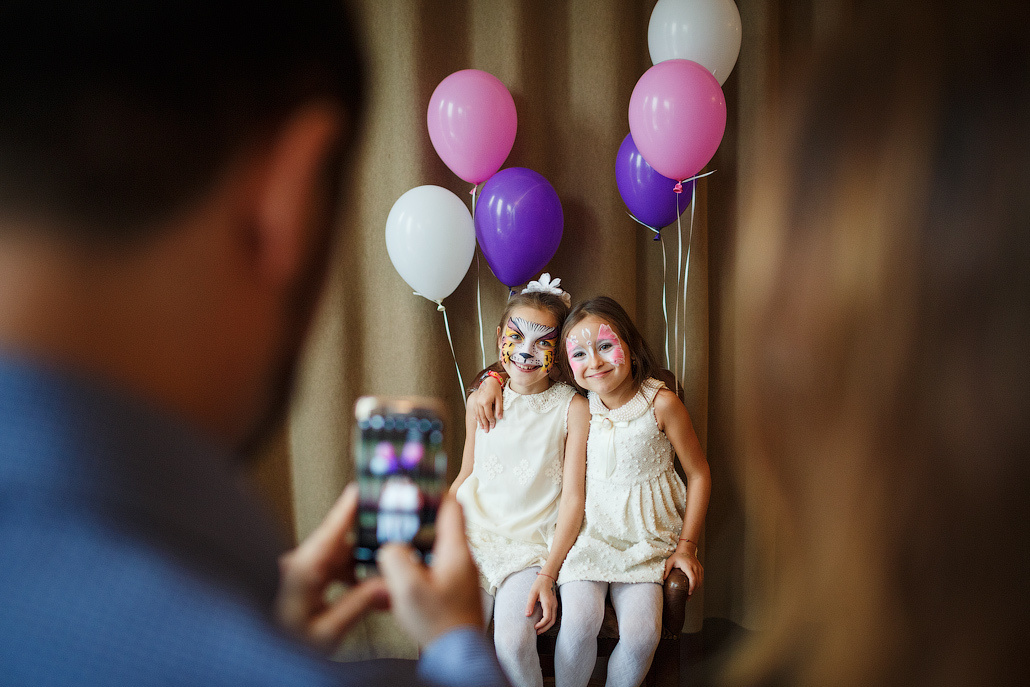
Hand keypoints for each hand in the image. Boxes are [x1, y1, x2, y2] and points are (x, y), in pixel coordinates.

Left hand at [275, 484, 389, 651]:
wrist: (264, 657)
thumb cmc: (283, 646)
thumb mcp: (326, 632)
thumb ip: (358, 606)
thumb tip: (386, 584)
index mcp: (302, 572)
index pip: (331, 530)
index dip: (349, 506)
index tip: (364, 488)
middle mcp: (299, 566)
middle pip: (341, 543)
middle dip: (369, 543)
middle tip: (395, 536)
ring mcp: (300, 573)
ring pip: (340, 557)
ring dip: (363, 565)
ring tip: (388, 574)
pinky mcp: (304, 583)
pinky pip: (334, 570)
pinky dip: (353, 576)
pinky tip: (370, 589)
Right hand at [376, 496, 483, 646]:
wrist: (458, 657)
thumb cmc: (440, 625)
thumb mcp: (408, 588)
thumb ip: (395, 558)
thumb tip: (389, 547)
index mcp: (456, 551)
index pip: (451, 506)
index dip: (433, 492)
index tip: (414, 485)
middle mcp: (461, 560)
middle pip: (441, 525)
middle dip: (417, 519)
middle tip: (396, 514)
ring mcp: (458, 576)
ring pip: (434, 548)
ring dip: (413, 545)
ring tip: (390, 546)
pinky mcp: (451, 592)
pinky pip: (432, 568)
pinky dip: (415, 566)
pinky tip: (396, 579)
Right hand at [471, 376, 503, 431]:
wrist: (489, 380)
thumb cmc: (495, 388)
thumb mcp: (499, 398)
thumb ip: (499, 408)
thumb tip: (499, 418)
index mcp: (485, 402)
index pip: (488, 415)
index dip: (491, 421)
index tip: (493, 426)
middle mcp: (479, 403)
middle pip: (482, 416)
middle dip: (484, 424)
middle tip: (486, 431)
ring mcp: (477, 402)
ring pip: (478, 414)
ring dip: (480, 422)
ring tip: (482, 428)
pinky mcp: (476, 400)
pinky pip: (476, 410)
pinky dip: (477, 416)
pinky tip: (477, 420)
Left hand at [525, 573, 557, 633]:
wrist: (548, 577)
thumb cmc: (539, 584)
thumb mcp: (532, 593)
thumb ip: (530, 604)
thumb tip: (527, 615)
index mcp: (548, 603)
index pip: (547, 618)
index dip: (541, 625)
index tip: (534, 627)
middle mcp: (553, 605)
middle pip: (552, 621)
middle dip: (545, 628)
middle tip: (537, 632)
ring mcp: (555, 605)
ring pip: (554, 619)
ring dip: (547, 626)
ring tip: (539, 629)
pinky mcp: (554, 604)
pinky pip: (554, 616)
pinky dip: (549, 621)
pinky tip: (543, 622)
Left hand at [664, 549, 703, 594]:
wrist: (686, 549)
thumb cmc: (678, 556)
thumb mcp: (670, 561)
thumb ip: (666, 569)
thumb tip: (663, 579)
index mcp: (688, 566)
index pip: (693, 579)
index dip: (692, 587)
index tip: (689, 593)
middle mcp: (695, 568)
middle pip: (697, 582)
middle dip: (693, 591)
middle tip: (687, 597)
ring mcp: (699, 569)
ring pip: (700, 581)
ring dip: (696, 589)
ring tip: (689, 594)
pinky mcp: (701, 569)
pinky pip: (701, 579)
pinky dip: (698, 585)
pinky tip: (693, 588)